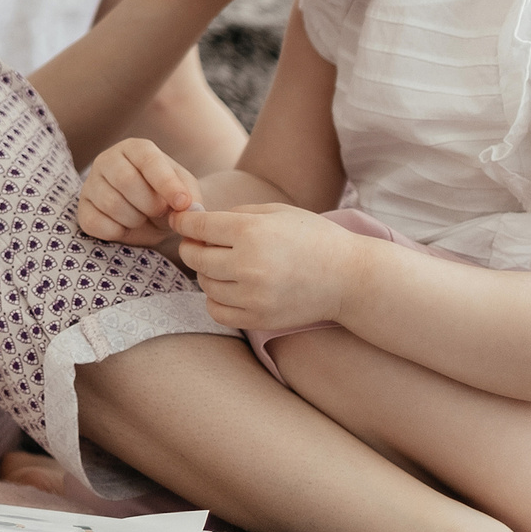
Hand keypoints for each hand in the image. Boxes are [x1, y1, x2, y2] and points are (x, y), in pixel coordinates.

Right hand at [77, 138, 201, 246]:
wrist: (150, 217)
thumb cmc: (168, 199)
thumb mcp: (186, 193)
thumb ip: (190, 197)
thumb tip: (187, 206)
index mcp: (136, 148)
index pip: (148, 160)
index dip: (166, 183)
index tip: (182, 204)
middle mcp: (109, 159)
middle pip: (126, 180)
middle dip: (150, 204)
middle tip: (162, 213)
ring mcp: (91, 183)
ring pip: (111, 203)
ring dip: (135, 220)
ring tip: (144, 218)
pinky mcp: (82, 208)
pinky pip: (96, 223)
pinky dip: (117, 232)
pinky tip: (126, 227)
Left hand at [171, 203, 363, 332]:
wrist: (348, 277)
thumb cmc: (313, 237)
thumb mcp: (276, 212)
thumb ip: (235, 214)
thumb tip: (198, 220)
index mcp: (251, 231)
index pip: (198, 228)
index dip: (184, 223)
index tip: (182, 222)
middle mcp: (248, 264)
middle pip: (196, 256)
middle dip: (192, 246)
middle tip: (200, 242)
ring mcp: (253, 296)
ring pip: (204, 284)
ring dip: (206, 273)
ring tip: (222, 264)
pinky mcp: (259, 319)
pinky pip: (217, 311)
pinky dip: (215, 299)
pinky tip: (228, 288)